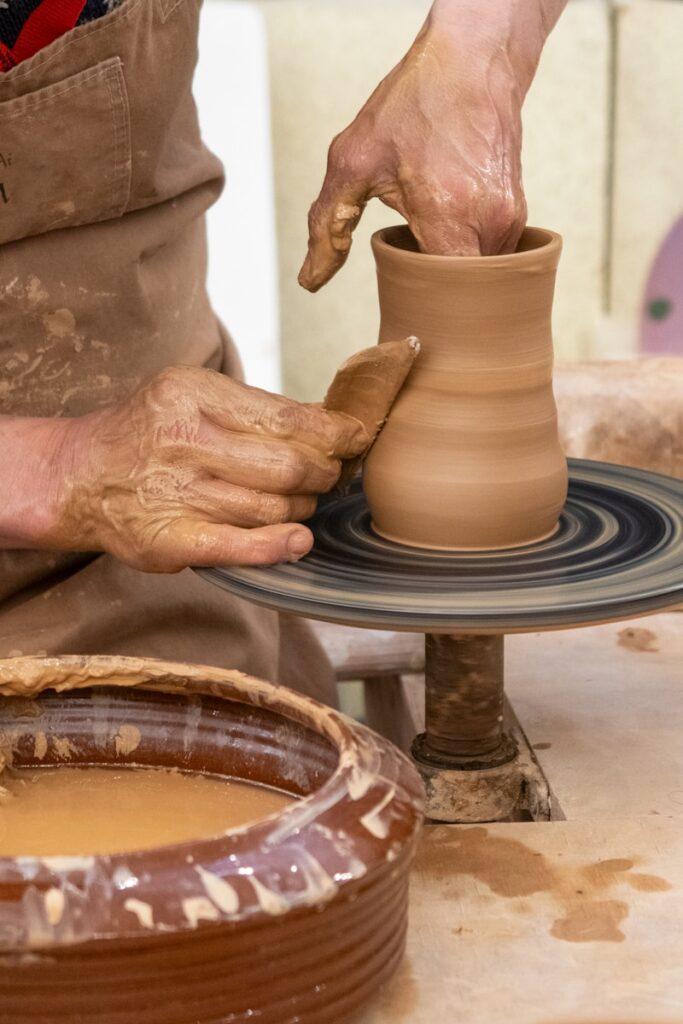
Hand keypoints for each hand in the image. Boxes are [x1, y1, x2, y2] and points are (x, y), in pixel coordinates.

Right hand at [49, 366, 367, 571]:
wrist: (80, 475)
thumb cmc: (151, 434)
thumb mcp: (192, 397)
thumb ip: (253, 410)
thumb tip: (331, 426)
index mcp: (191, 394)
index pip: (287, 418)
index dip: (334, 433)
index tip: (357, 438)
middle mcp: (182, 441)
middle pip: (287, 465)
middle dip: (323, 474)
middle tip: (331, 476)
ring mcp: (174, 493)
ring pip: (272, 508)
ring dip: (302, 509)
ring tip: (303, 503)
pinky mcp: (169, 540)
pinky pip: (239, 546)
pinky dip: (278, 547)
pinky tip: (298, 540)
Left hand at [299, 0, 554, 291]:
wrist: (473, 58)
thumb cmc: (414, 103)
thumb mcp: (354, 160)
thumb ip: (327, 226)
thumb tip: (311, 279)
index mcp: (450, 213)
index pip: (444, 296)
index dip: (421, 308)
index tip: (399, 303)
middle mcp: (490, 222)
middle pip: (462, 294)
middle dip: (432, 294)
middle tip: (404, 280)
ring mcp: (511, 218)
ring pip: (479, 277)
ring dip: (449, 273)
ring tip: (422, 245)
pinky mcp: (519, 213)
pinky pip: (491, 255)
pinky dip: (464, 253)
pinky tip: (442, 229)